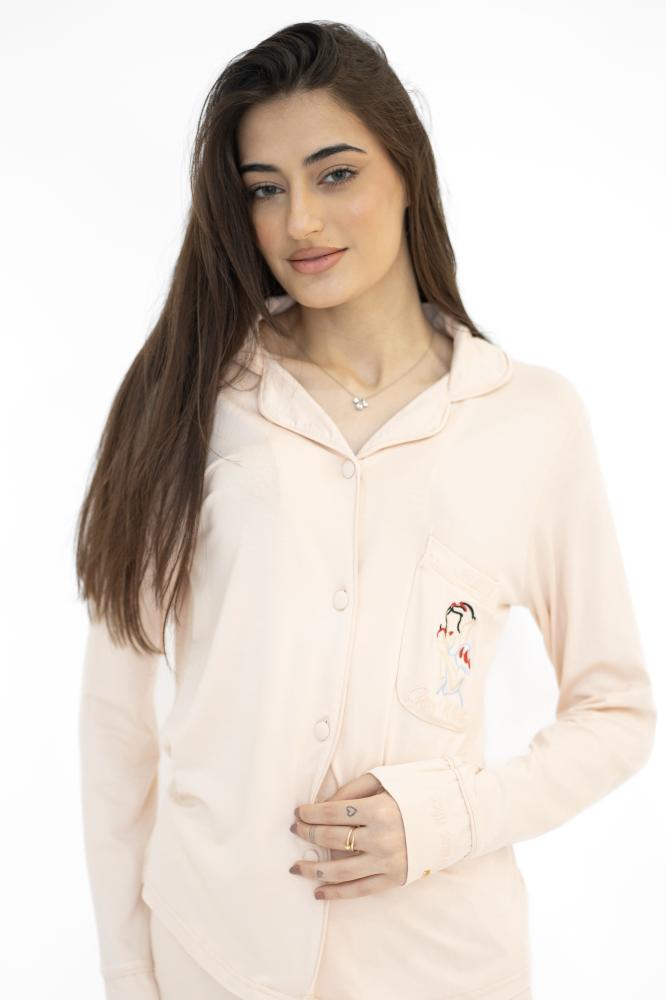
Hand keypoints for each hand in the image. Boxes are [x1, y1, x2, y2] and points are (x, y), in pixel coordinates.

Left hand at [290, 771, 406, 898]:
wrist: (454, 816)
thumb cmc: (416, 793)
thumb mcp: (385, 781)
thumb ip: (352, 790)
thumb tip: (322, 806)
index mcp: (378, 810)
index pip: (332, 813)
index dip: (310, 813)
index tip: (298, 813)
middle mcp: (381, 838)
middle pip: (332, 839)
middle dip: (308, 834)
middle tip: (296, 830)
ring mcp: (387, 862)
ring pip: (340, 870)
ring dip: (313, 869)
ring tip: (295, 867)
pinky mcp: (394, 879)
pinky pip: (359, 890)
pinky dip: (336, 893)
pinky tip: (317, 892)